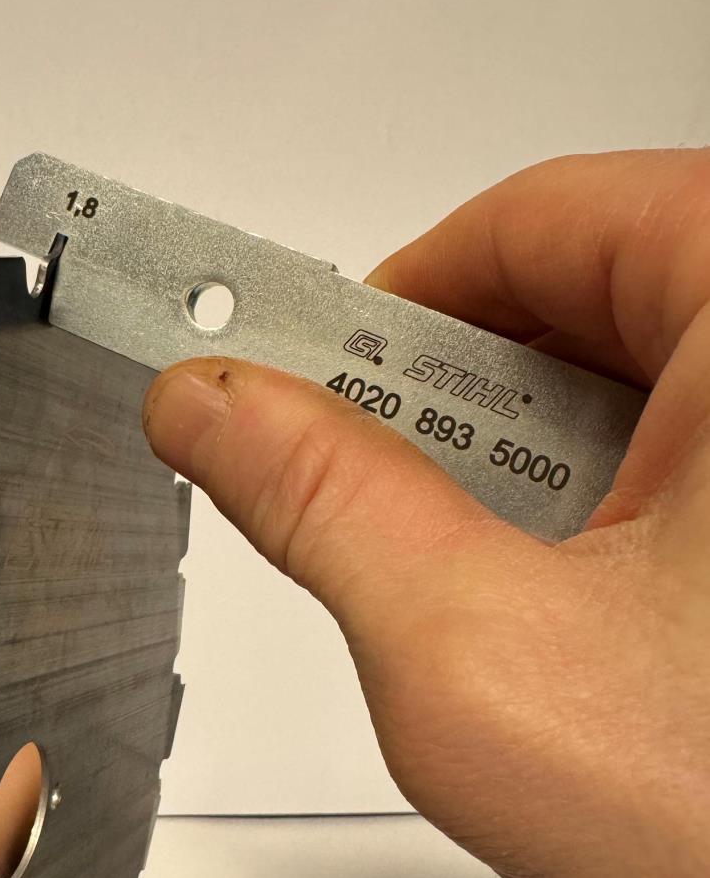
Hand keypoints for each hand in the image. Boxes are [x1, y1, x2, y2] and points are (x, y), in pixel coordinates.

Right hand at [143, 149, 709, 877]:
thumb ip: (326, 506)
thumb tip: (216, 408)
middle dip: (465, 400)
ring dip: (545, 467)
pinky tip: (591, 611)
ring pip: (653, 380)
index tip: (309, 372)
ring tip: (501, 584)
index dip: (400, 296)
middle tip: (385, 497)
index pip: (542, 216)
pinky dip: (624, 507)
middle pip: (599, 291)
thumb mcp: (482, 661)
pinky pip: (705, 455)